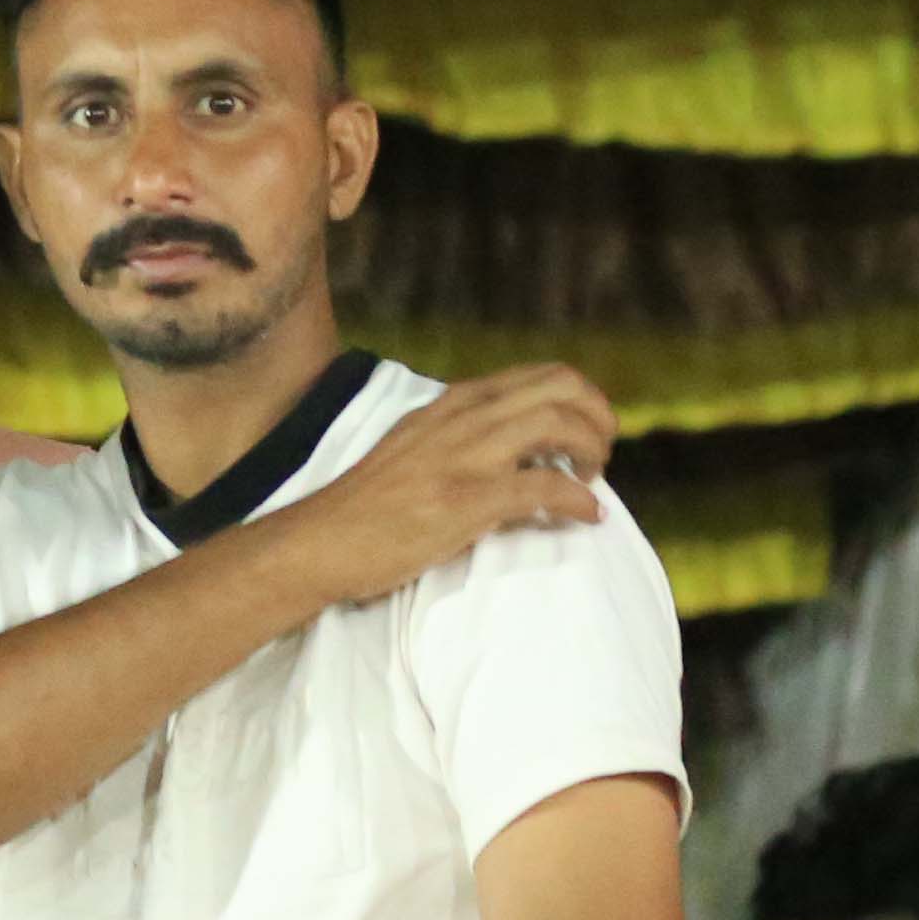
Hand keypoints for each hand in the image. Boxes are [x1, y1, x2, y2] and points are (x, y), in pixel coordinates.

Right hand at [261, 365, 619, 609]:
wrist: (318, 544)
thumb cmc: (363, 509)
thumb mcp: (412, 450)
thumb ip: (458, 440)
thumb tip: (511, 457)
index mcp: (452, 404)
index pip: (541, 375)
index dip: (581, 400)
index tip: (586, 433)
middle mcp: (462, 418)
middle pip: (561, 387)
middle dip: (598, 416)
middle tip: (600, 454)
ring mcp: (464, 457)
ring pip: (558, 424)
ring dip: (593, 449)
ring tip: (594, 479)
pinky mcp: (467, 499)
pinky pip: (546, 487)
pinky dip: (579, 500)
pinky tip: (587, 516)